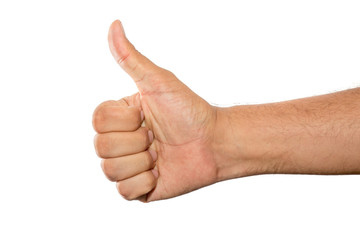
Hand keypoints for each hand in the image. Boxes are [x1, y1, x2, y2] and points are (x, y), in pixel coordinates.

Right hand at [93, 20, 219, 201]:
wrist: (214, 143)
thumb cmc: (189, 110)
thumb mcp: (158, 82)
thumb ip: (131, 58)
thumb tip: (114, 25)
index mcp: (120, 118)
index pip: (98, 122)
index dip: (126, 121)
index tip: (148, 116)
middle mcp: (120, 142)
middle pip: (102, 148)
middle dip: (137, 142)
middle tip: (157, 137)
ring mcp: (128, 166)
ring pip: (111, 171)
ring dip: (142, 161)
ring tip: (160, 154)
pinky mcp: (138, 189)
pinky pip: (124, 191)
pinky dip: (145, 182)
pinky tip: (160, 172)